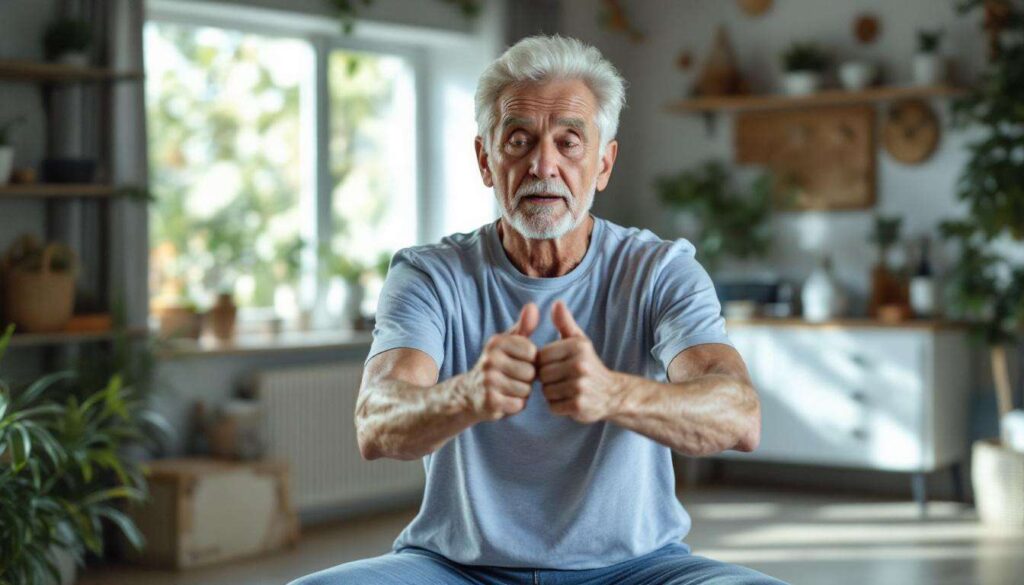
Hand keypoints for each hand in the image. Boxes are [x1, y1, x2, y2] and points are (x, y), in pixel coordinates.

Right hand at [464, 303, 538, 421]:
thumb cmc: (496, 365)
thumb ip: (524, 326)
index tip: (517, 362)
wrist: (468, 394)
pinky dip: (515, 406)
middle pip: (531, 373)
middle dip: (526, 379)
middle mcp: (490, 360)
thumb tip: (533, 306)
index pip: (532, 353)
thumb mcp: (508, 343)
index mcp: (496, 343)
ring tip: (507, 389)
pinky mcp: (490, 402)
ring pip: (526, 390)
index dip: (530, 361)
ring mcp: (489, 382)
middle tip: (511, 379)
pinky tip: (504, 400)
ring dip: (521, 393)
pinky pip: (519, 405)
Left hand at [537, 301, 622, 422]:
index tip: (556, 365)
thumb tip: (556, 303)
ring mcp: (580, 387)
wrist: (612, 393)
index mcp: (577, 347)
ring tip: (566, 389)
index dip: (544, 363)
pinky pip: (553, 406)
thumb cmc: (588, 364)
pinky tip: (569, 401)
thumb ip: (565, 322)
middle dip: (547, 380)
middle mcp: (580, 366)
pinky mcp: (578, 406)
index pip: (541, 356)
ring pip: (546, 392)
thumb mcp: (579, 341)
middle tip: (561, 380)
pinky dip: (557, 406)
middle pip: (542, 375)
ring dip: (551, 393)